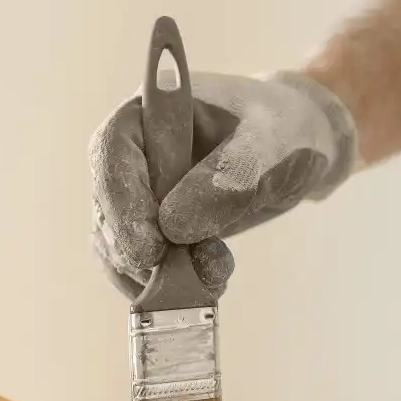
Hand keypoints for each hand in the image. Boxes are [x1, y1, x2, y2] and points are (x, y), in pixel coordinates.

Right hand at [89, 70, 357, 299]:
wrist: (294, 151)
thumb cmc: (281, 131)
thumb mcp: (268, 144)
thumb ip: (227, 176)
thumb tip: (173, 226)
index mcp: (147, 113)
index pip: (111, 155)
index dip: (122, 205)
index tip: (151, 248)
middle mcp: (127, 155)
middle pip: (106, 209)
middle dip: (139, 251)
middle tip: (185, 276)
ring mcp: (132, 195)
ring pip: (114, 246)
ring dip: (154, 275)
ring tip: (214, 278)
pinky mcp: (145, 231)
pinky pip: (133, 268)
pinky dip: (162, 286)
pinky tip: (205, 284)